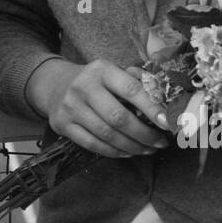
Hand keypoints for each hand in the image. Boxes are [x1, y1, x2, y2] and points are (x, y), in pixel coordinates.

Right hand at [26, 58, 170, 157]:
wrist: (54, 85)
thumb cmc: (95, 81)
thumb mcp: (113, 72)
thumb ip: (138, 82)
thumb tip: (165, 103)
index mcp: (102, 70)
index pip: (131, 89)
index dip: (151, 108)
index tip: (167, 123)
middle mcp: (83, 86)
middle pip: (118, 117)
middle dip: (144, 134)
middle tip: (160, 143)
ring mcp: (70, 107)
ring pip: (107, 135)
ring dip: (132, 146)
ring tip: (148, 150)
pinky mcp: (62, 125)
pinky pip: (93, 145)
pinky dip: (114, 152)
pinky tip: (128, 152)